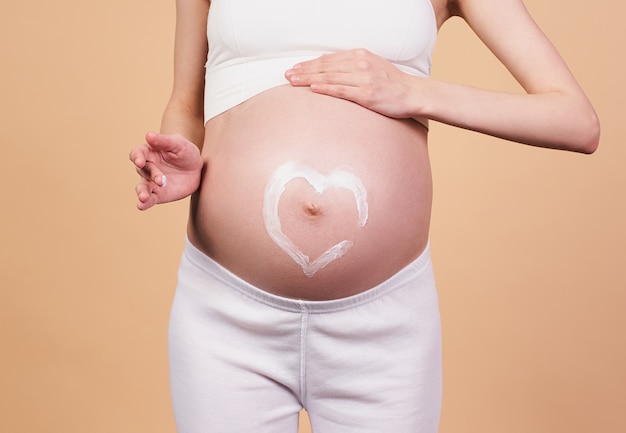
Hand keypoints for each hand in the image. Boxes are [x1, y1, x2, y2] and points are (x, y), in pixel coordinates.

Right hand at [129, 132, 202, 210]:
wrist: (197, 170)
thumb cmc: (186, 153)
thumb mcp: (179, 144)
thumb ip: (164, 141)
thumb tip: (148, 135)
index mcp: (150, 152)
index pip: (138, 153)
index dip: (137, 157)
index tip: (140, 161)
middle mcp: (148, 168)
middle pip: (143, 171)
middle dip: (151, 175)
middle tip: (161, 180)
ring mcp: (151, 182)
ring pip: (142, 187)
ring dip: (141, 192)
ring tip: (143, 197)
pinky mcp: (158, 195)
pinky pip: (149, 200)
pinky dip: (144, 203)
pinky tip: (141, 206)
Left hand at [285, 49, 421, 118]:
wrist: (411, 94)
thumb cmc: (390, 83)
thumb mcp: (371, 66)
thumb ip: (351, 65)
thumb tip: (328, 65)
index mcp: (360, 55)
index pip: (329, 59)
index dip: (309, 64)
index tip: (295, 69)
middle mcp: (360, 64)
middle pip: (326, 66)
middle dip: (304, 71)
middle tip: (287, 76)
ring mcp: (363, 79)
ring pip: (330, 77)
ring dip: (309, 79)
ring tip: (293, 82)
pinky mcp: (367, 94)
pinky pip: (342, 90)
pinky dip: (326, 88)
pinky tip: (313, 88)